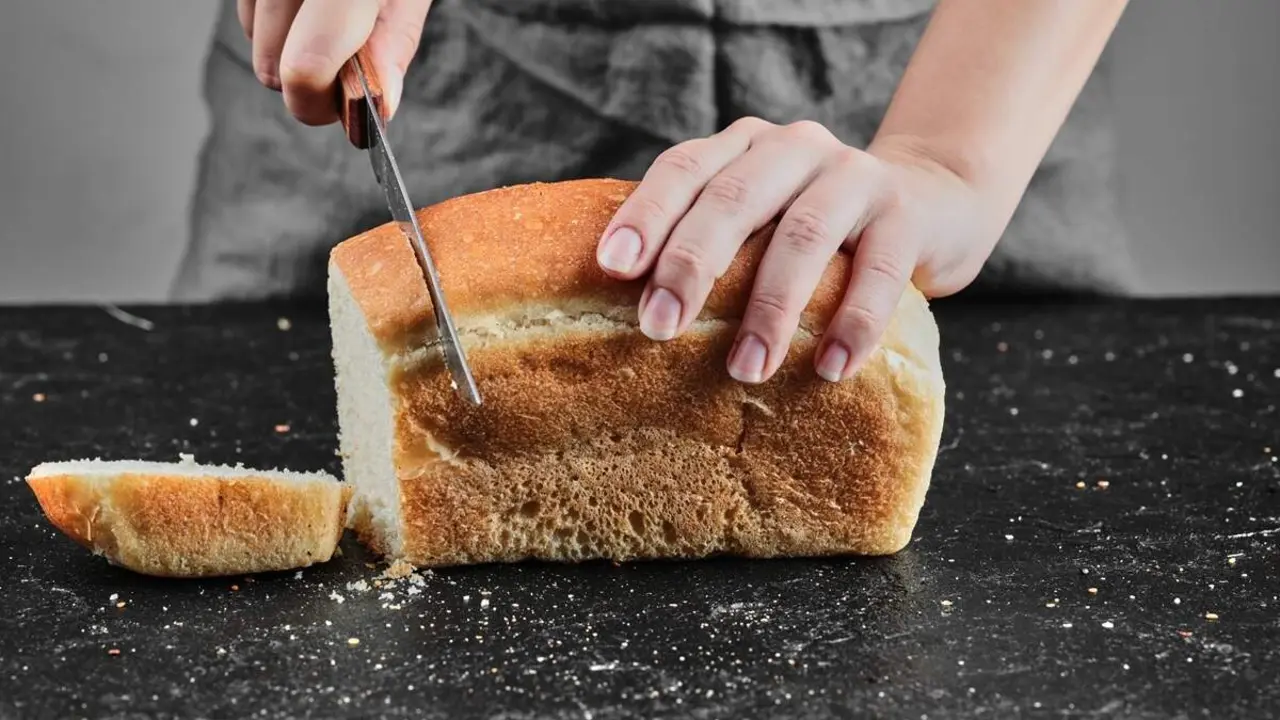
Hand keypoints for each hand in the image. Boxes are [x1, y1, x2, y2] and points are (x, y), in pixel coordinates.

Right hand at [238, 0, 432, 124]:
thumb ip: (394, 44)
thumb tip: (381, 106)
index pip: (307, 67)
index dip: (321, 103)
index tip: (342, 107)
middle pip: (271, 67)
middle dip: (308, 79)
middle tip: (346, 55)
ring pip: (254, 41)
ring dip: (288, 45)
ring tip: (327, 12)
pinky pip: (245, 11)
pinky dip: (273, 17)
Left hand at [597, 118, 997, 383]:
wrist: (934, 201)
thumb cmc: (820, 230)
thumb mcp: (763, 222)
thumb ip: (712, 244)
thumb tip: (636, 320)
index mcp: (746, 146)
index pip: (685, 168)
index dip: (646, 214)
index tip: (611, 267)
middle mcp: (796, 148)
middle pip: (734, 199)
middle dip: (691, 264)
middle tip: (659, 327)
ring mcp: (856, 176)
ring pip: (802, 236)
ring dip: (769, 308)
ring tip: (745, 369)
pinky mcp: (907, 215)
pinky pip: (880, 271)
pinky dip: (854, 323)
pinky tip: (833, 369)